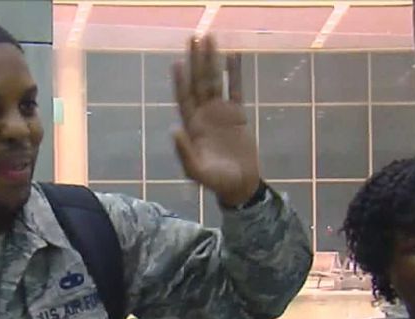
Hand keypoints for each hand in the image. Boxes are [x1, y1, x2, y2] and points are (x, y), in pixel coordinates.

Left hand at [172, 36, 259, 206]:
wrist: (239, 184)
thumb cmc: (216, 181)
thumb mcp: (197, 172)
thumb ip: (185, 152)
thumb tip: (174, 130)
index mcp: (192, 126)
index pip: (184, 98)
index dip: (180, 81)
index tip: (178, 62)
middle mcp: (204, 115)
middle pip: (198, 82)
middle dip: (196, 61)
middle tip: (195, 38)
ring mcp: (221, 113)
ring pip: (215, 81)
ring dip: (212, 61)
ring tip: (210, 38)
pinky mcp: (238, 114)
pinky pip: (236, 89)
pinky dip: (235, 73)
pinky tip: (233, 55)